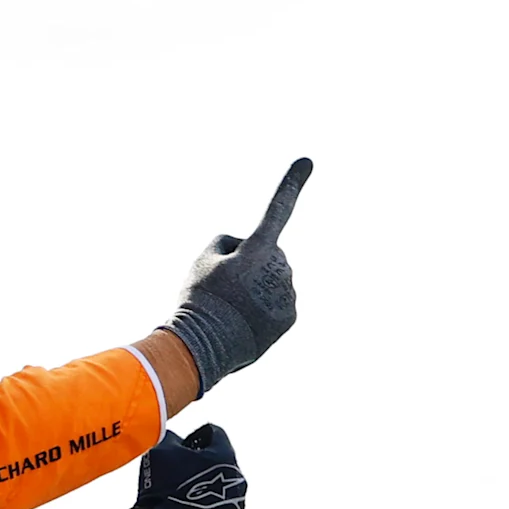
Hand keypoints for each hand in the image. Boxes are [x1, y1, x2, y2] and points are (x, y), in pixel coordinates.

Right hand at [53, 424, 246, 508]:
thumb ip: (171, 436)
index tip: (180, 444)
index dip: (194, 435)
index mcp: (226, 456)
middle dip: (201, 460)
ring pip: (221, 487)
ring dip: (204, 485)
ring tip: (180, 491)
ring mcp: (236, 507)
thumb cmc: (162, 487)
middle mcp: (239, 481)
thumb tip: (174, 437)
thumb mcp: (161, 450)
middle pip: (220, 461)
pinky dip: (205, 506)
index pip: (214, 433)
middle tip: (178, 467)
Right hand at [162, 158, 309, 393]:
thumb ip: (227, 242)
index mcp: (259, 248)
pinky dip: (263, 307)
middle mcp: (280, 267)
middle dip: (250, 264)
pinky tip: (244, 320)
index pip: (277, 208)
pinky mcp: (290, 316)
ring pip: (272, 279)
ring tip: (231, 307)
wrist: (205, 347)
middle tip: (224, 287)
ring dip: (255, 287)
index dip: (291, 183)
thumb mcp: (201, 259)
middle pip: (266, 255)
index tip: (308, 161)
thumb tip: (245, 248)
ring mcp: (288, 293)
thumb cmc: (200, 299)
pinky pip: (277, 301)